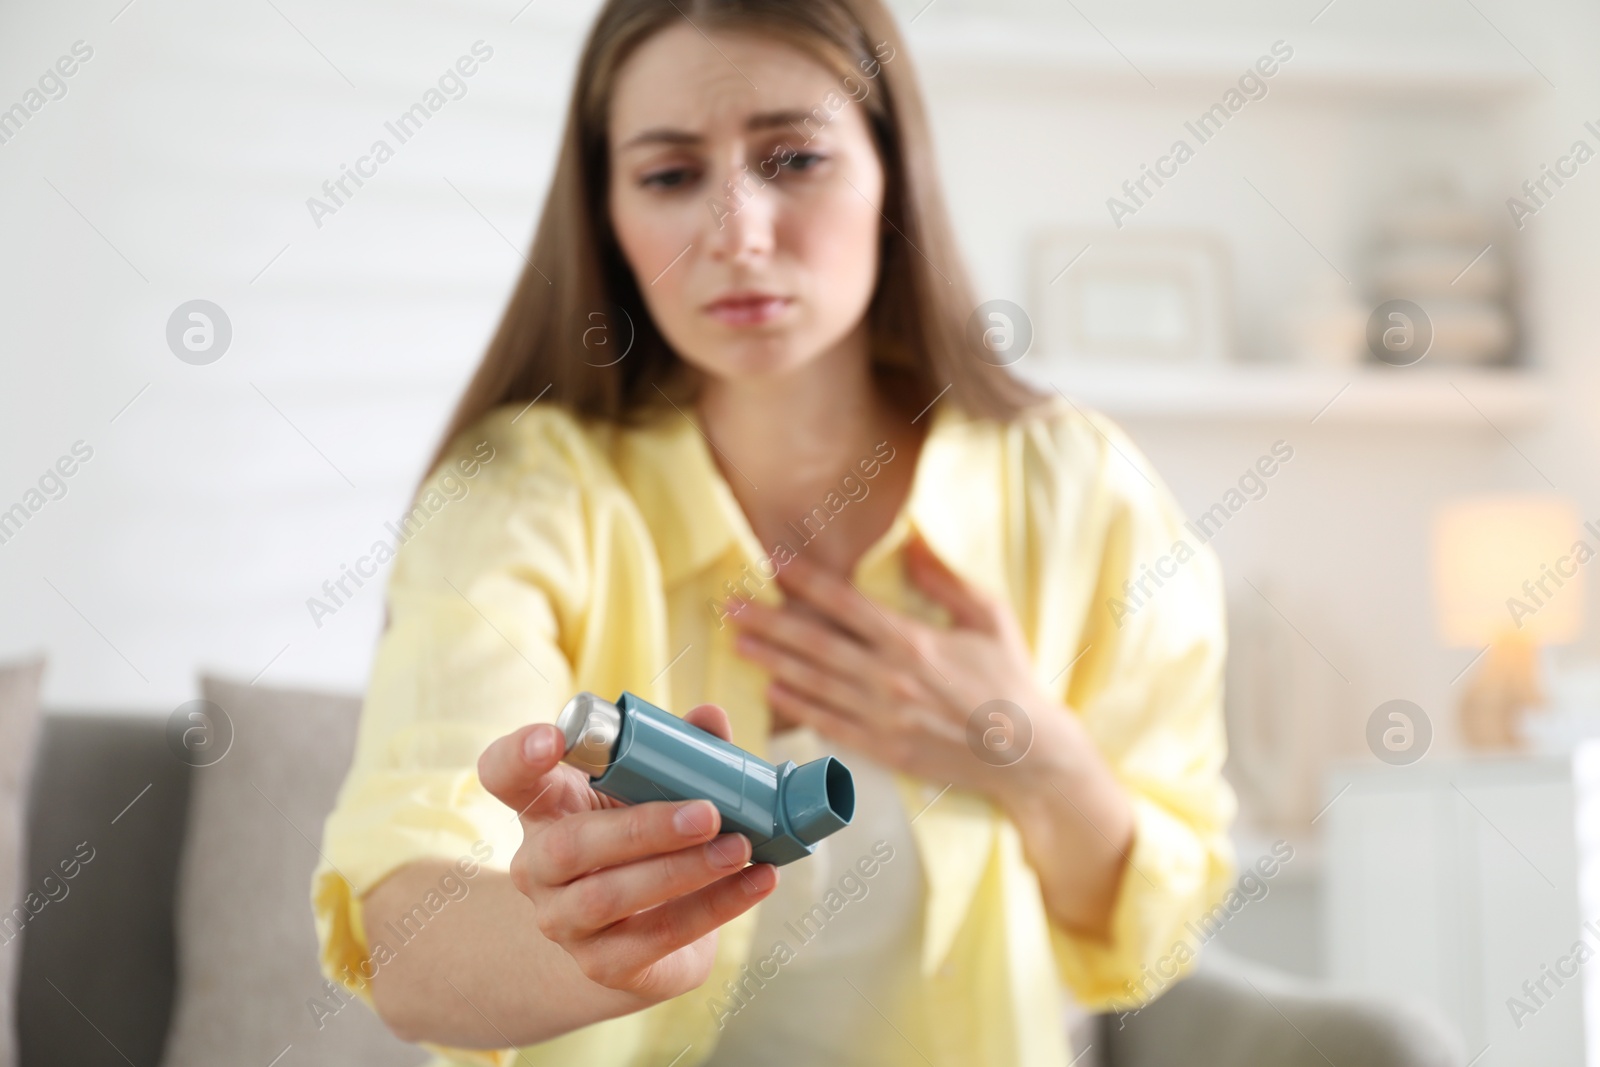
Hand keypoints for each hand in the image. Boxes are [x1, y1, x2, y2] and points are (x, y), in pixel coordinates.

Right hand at [477, 705, 779, 1004]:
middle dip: (643, 828)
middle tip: (708, 813)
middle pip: (569, 845)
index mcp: (546, 805)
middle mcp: (539, 865)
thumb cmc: (642, 842)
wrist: (636, 938)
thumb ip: (678, 750)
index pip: (504, 773)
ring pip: (610, 897)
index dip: (519, 755)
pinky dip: (714, 907)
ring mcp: (563, 919)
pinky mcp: (602, 964)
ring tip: (740, 848)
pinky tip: (757, 882)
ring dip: (684, 871)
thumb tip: (711, 718)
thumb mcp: (652, 791)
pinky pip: (658, 936)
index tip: (554, 738)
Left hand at [727, 530, 1065, 802]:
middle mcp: (890, 678)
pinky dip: (797, 706)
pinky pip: (829, 723)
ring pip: (814, 683)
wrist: (1028, 755)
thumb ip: (945, 579)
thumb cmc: (1011, 679)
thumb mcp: (989, 617)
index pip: (845, 604)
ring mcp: (883, 717)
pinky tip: (771, 690)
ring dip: (772, 661)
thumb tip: (911, 541)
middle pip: (815, 644)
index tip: (773, 562)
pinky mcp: (884, 749)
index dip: (806, 581)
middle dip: (768, 623)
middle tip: (731, 607)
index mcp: (914, 641)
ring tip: (738, 643)